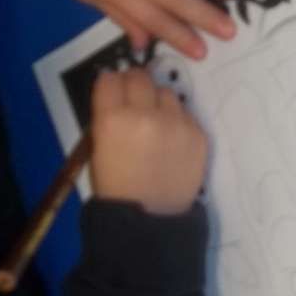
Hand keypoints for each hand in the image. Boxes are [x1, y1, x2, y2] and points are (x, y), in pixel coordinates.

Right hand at [89, 69, 208, 215]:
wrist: (149, 218)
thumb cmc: (115, 186)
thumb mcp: (98, 147)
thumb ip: (107, 116)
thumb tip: (118, 95)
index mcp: (112, 119)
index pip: (110, 78)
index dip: (111, 85)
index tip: (114, 92)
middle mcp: (145, 114)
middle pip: (140, 77)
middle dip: (134, 86)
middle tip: (134, 101)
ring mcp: (176, 123)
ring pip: (166, 92)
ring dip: (158, 102)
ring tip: (155, 124)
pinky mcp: (198, 134)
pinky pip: (185, 114)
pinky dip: (177, 122)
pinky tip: (170, 141)